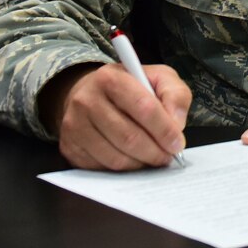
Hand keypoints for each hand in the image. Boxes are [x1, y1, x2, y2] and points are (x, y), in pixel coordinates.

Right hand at [44, 61, 191, 171]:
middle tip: (168, 156)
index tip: (177, 143)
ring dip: (141, 163)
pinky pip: (102, 168)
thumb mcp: (158, 77)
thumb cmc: (129, 87)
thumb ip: (175, 95)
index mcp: (110, 78)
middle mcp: (86, 100)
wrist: (89, 94)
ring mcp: (75, 126)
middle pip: (129, 137)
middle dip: (155, 152)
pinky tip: (133, 159)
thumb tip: (177, 124)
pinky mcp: (70, 147)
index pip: (143, 107)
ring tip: (153, 158)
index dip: (165, 129)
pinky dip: (124, 169)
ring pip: (116, 157)